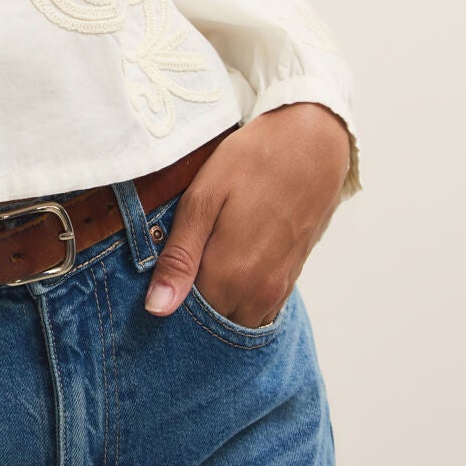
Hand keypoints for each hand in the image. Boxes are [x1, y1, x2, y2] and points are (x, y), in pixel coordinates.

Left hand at [144, 104, 352, 327]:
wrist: (313, 143)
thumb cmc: (252, 162)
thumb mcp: (203, 198)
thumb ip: (179, 257)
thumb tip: (157, 309)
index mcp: (229, 275)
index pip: (185, 317)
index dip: (165, 303)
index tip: (152, 283)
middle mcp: (257, 293)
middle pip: (212, 322)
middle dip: (190, 309)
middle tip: (174, 271)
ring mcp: (278, 289)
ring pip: (237, 319)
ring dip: (216, 305)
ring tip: (198, 268)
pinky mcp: (291, 278)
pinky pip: (259, 309)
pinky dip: (239, 300)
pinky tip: (227, 268)